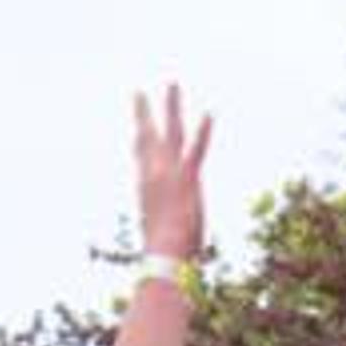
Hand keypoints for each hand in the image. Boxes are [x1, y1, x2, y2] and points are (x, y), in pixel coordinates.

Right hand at [133, 83, 211, 264]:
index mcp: (145, 188)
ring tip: (172, 83)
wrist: (164, 256)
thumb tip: (157, 262)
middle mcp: (153, 175)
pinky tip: (210, 113)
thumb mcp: (159, 242)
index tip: (135, 127)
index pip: (140, 158)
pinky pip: (197, 150)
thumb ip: (160, 240)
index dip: (138, 141)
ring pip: (170, 132)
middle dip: (143, 113)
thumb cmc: (162, 257)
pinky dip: (204, 132)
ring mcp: (169, 174)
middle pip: (146, 137)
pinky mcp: (188, 178)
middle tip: (138, 92)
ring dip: (171, 106)